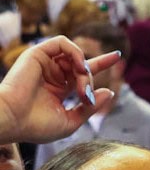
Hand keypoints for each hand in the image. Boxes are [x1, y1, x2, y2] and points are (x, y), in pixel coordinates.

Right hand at [0, 37, 117, 142]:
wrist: (11, 120)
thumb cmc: (35, 126)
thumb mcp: (71, 121)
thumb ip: (90, 107)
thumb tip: (108, 92)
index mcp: (59, 89)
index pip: (83, 73)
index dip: (101, 64)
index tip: (118, 57)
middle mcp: (53, 75)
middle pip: (83, 65)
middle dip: (92, 76)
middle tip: (84, 95)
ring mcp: (45, 64)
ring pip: (77, 58)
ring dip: (84, 71)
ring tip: (79, 87)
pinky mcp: (37, 54)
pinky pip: (63, 43)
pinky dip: (76, 53)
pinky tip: (78, 68)